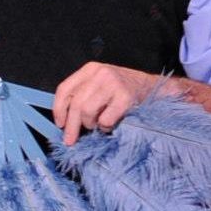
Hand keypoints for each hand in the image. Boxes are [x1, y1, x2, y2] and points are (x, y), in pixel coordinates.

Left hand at [51, 62, 173, 144]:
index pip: (65, 89)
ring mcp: (113, 84)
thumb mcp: (99, 84)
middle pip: (75, 103)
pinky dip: (105, 127)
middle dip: (71, 126)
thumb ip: (83, 95)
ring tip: (98, 125)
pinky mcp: (125, 97)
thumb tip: (65, 122)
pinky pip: (105, 120)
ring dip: (90, 125)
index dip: (59, 109)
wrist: (152, 87)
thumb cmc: (122, 90)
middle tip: (70, 141)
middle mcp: (100, 73)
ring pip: (87, 112)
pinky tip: (110, 124)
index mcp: (90, 69)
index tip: (60, 124)